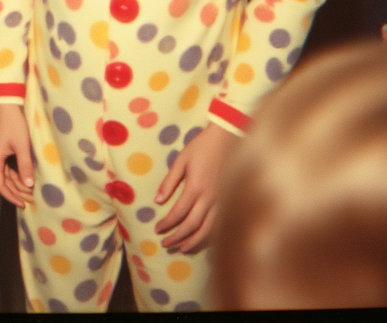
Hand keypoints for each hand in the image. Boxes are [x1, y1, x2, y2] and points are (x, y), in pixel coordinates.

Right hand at [0, 104, 34, 207]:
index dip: (11, 196)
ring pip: (5, 173)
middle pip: (2, 180)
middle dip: (16, 190)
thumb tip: (29, 185)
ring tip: (31, 189)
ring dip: (17, 182)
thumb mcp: (21, 145)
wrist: (6, 102)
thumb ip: (25, 166)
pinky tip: (26, 176)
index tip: (23, 204)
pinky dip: (15, 172)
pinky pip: (6, 165)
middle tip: (31, 198)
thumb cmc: (13, 122)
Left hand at [154, 123, 240, 253]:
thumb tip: (157, 201)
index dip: (166, 224)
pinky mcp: (230, 202)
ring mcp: (222, 202)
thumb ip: (169, 181)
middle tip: (165, 244)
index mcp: (195, 188)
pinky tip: (201, 239)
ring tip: (182, 248)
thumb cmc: (201, 147)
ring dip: (194, 241)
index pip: (178, 213)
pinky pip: (219, 225)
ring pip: (208, 230)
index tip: (157, 229)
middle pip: (192, 226)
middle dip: (177, 237)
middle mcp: (210, 199)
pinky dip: (209, 236)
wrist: (227, 139)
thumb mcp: (181, 160)